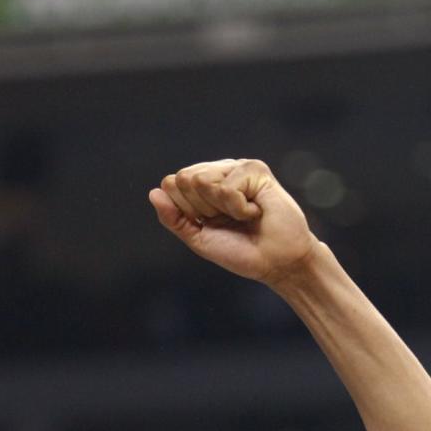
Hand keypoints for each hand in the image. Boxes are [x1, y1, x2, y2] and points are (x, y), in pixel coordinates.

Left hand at [148, 158, 318, 288]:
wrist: (277, 263)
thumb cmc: (242, 252)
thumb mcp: (199, 239)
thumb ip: (175, 218)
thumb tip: (153, 193)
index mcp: (203, 186)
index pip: (172, 185)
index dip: (187, 211)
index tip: (212, 224)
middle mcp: (218, 172)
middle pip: (184, 179)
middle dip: (202, 208)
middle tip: (228, 220)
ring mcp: (237, 168)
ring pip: (203, 180)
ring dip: (221, 208)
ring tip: (244, 216)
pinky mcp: (255, 169)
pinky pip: (227, 188)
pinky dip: (239, 208)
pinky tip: (256, 212)